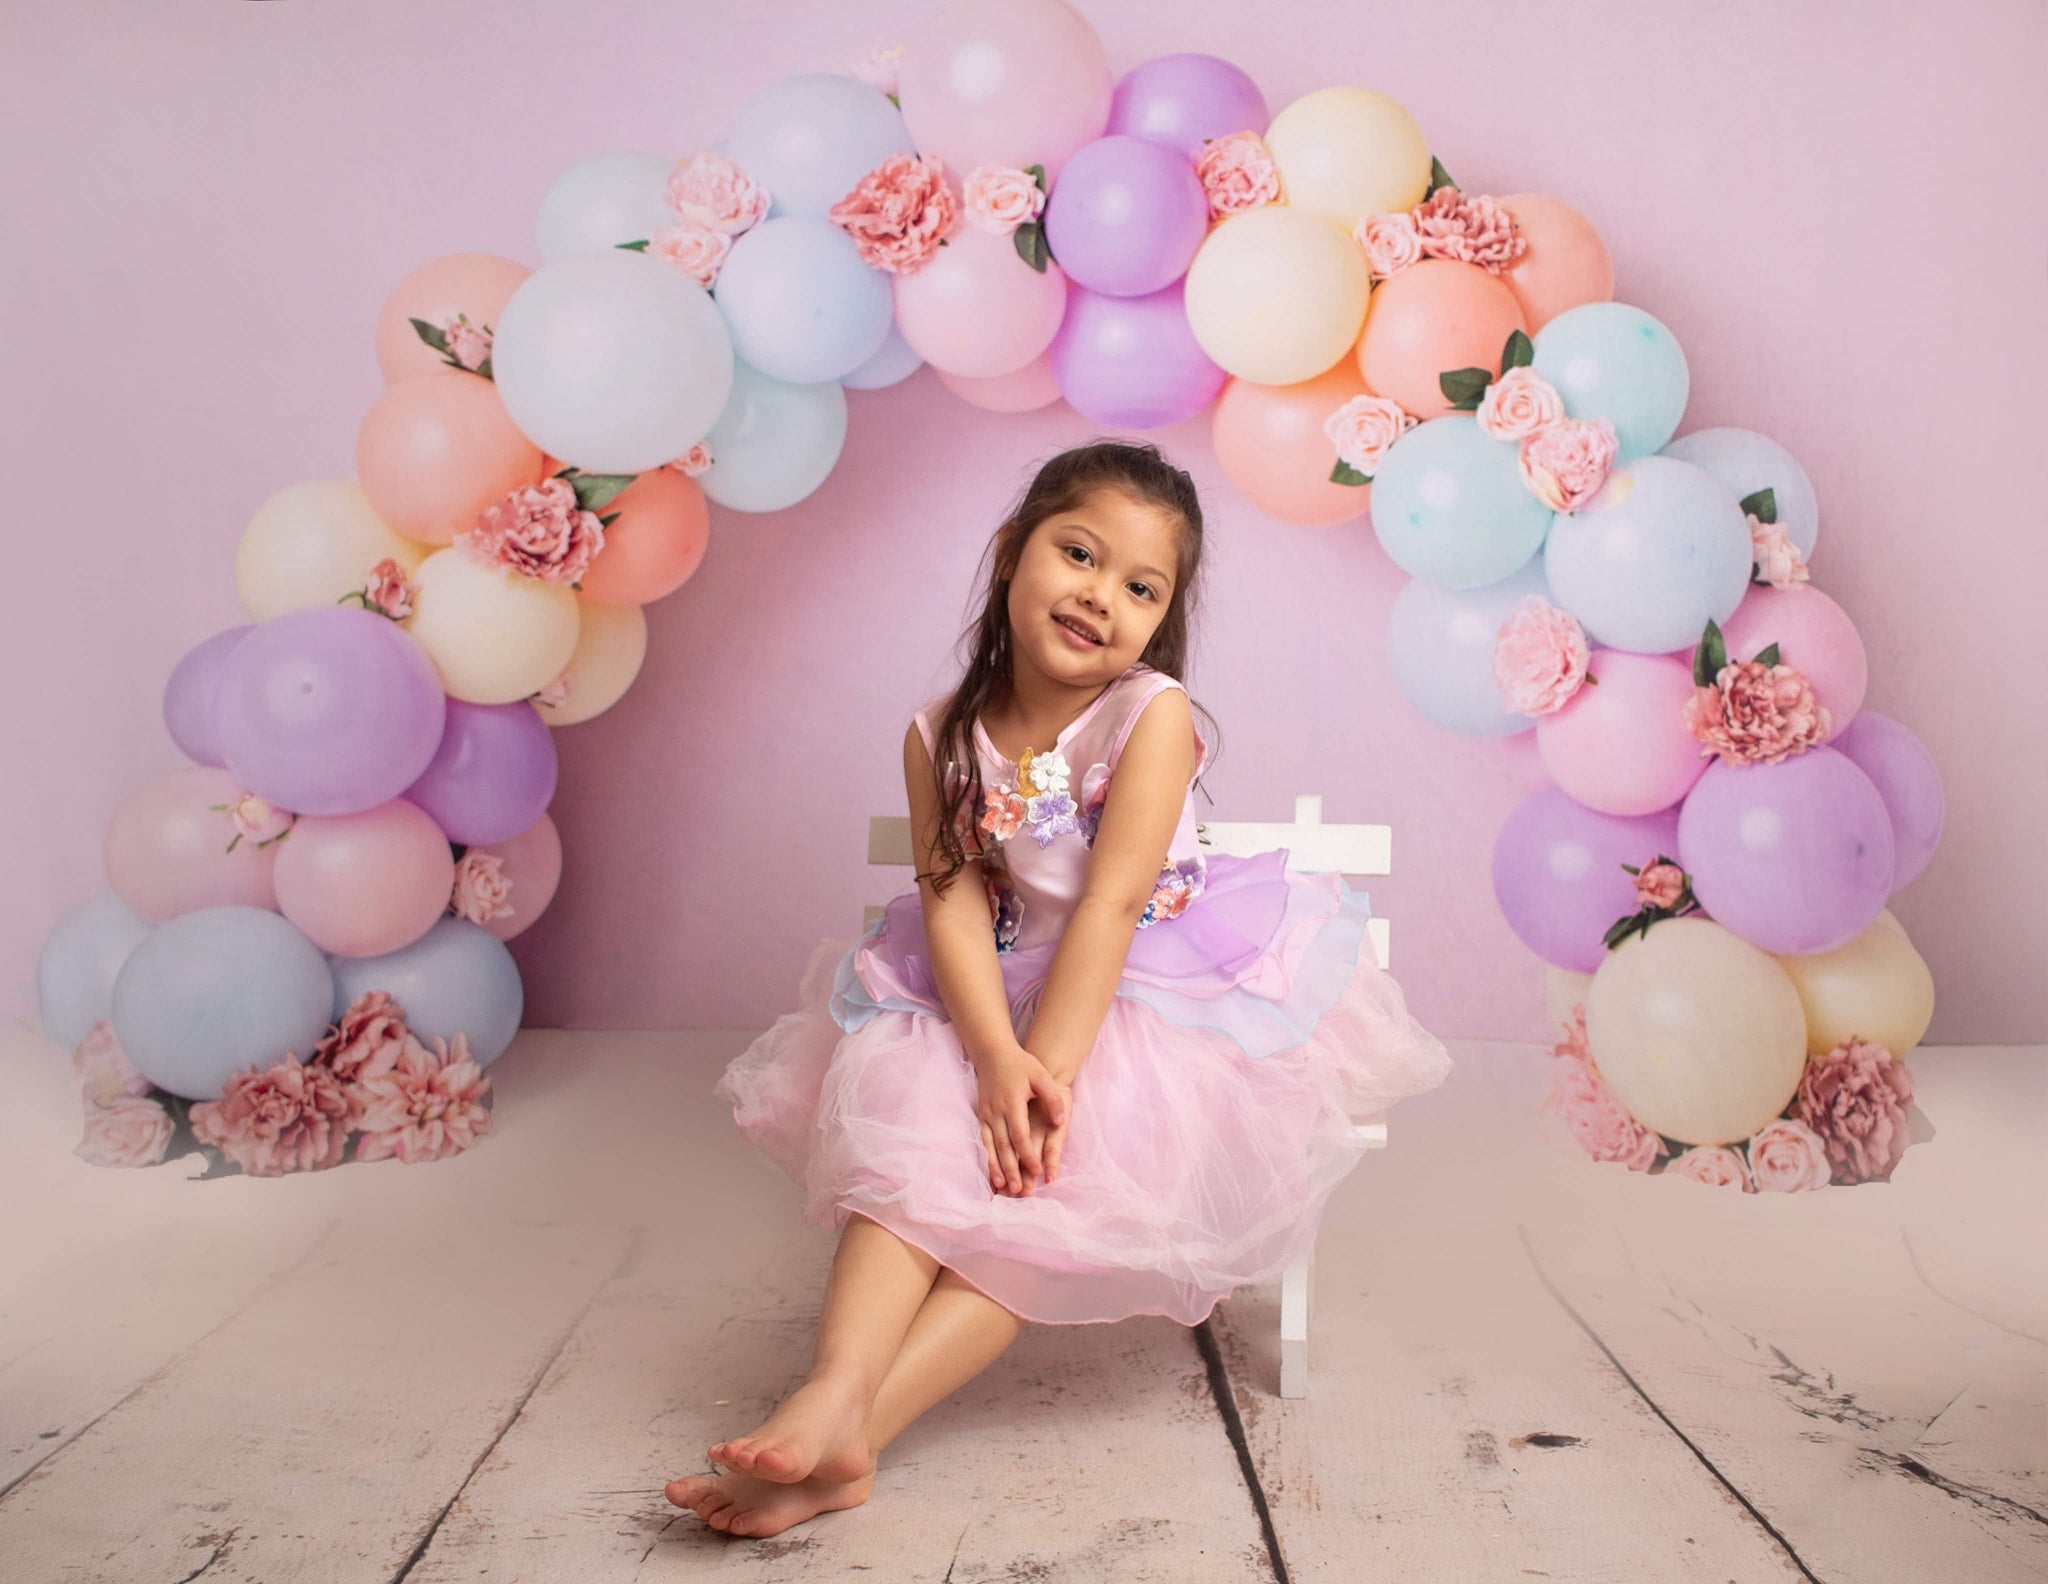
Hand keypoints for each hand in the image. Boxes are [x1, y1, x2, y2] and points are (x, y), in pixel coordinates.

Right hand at [973, 1042, 1070, 1196]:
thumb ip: (1052, 1098)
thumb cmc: (1021, 1064)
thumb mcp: (1041, 1076)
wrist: (993, 1053)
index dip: (1028, 1155)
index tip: (1037, 1171)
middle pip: (1004, 1146)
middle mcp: (997, 1112)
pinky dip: (987, 1158)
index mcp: (1013, 1103)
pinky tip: (991, 1173)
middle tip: (1018, 1190)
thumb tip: (1059, 1122)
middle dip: (1012, 1169)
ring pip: (991, 1146)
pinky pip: (983, 1141)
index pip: (1020, 1135)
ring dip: (996, 1168)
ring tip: (1003, 1188)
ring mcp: (986, 1115)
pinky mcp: (981, 1116)